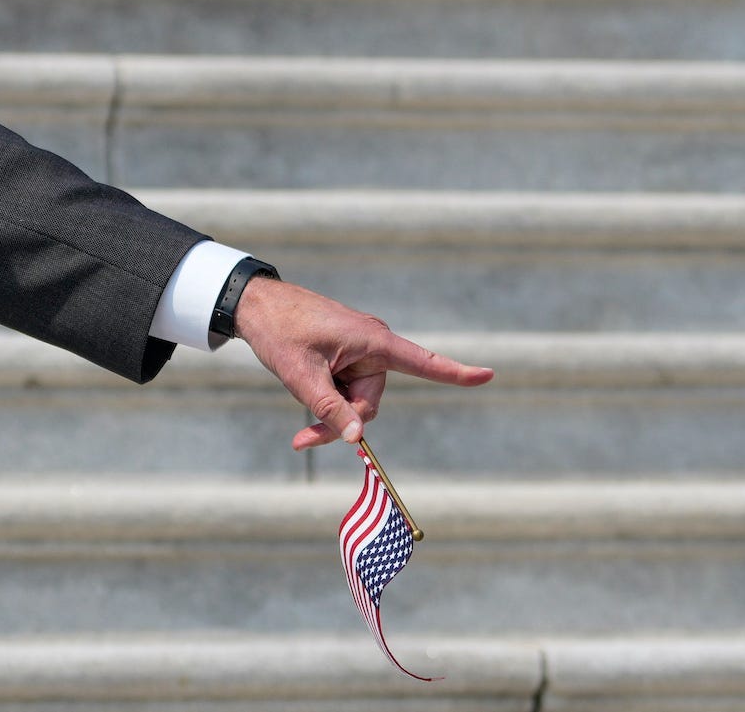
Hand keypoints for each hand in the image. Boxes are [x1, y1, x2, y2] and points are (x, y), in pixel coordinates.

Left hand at [229, 276, 492, 449]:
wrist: (256, 305)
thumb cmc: (280, 332)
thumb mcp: (301, 376)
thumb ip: (329, 409)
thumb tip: (357, 439)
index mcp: (372, 341)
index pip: (422, 363)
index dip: (456, 373)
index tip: (488, 375)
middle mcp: (373, 345)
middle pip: (371, 402)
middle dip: (342, 422)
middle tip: (303, 439)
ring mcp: (359, 351)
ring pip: (355, 401)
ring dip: (329, 412)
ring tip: (298, 404)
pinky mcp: (346, 356)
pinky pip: (345, 390)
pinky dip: (327, 400)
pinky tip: (303, 390)